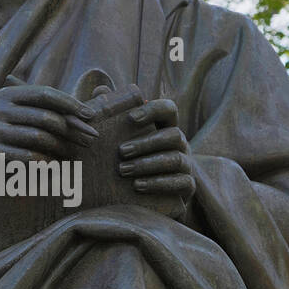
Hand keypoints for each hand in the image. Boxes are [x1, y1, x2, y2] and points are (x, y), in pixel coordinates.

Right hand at [0, 83, 98, 165]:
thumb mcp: (3, 101)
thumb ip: (30, 104)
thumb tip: (69, 111)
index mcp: (9, 94)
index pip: (46, 94)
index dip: (70, 103)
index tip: (89, 115)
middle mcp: (3, 109)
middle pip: (46, 118)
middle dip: (73, 130)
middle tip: (90, 140)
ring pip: (37, 138)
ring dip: (61, 148)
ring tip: (74, 155)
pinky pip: (22, 156)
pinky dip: (41, 162)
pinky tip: (54, 166)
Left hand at [118, 98, 194, 218]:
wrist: (141, 200)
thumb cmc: (129, 161)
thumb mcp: (119, 139)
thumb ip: (112, 115)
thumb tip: (101, 88)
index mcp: (165, 127)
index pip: (168, 109)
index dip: (152, 110)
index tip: (130, 118)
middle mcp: (180, 144)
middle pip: (173, 135)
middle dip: (146, 143)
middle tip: (120, 152)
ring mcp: (186, 166)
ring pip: (176, 159)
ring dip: (149, 164)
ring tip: (124, 171)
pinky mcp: (187, 187)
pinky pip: (181, 183)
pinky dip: (159, 183)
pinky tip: (138, 186)